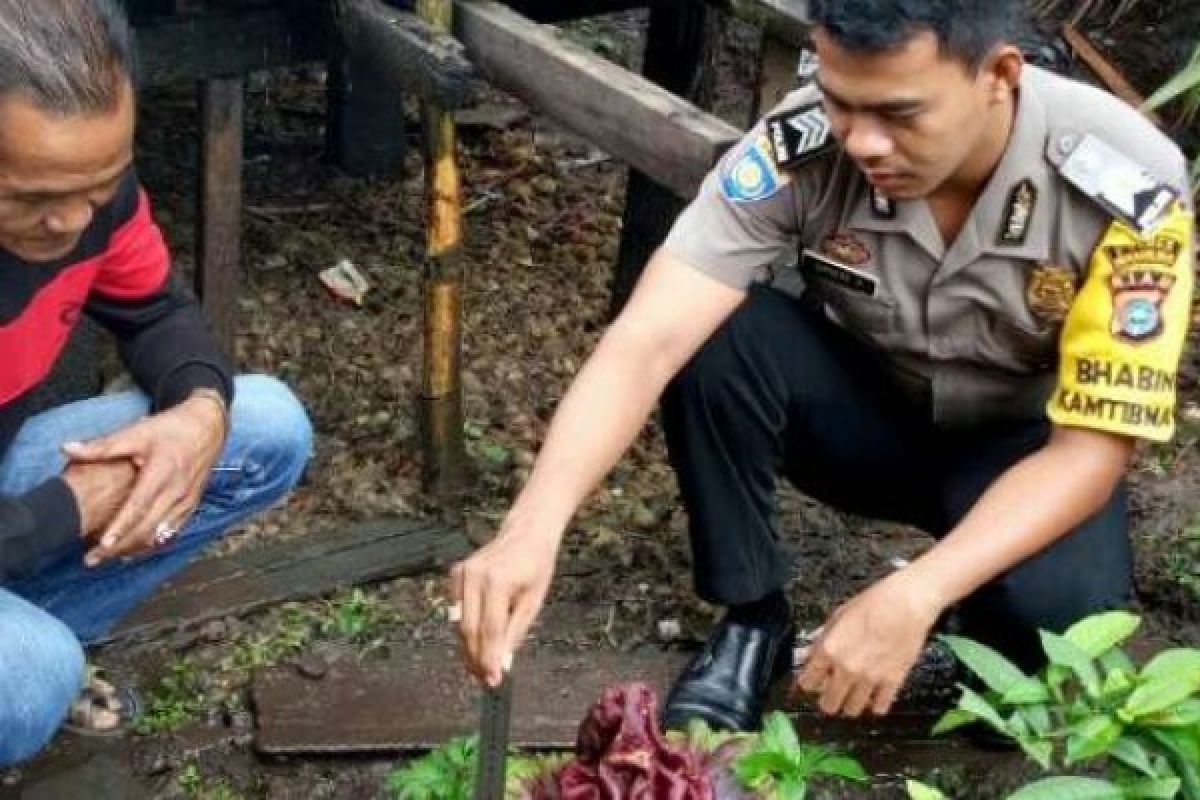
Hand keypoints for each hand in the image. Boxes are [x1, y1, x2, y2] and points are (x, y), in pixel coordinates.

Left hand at [65, 393, 226, 565]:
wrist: (208, 426)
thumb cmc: (173, 428)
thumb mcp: (138, 432)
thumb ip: (103, 446)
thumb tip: (67, 449)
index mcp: (162, 473)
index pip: (139, 506)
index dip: (121, 527)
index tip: (102, 544)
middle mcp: (177, 491)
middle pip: (147, 528)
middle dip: (119, 548)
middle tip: (92, 559)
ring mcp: (187, 501)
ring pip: (160, 535)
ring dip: (134, 549)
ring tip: (108, 558)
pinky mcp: (192, 505)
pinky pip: (172, 532)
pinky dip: (152, 544)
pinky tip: (135, 550)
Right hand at [449, 518, 560, 686]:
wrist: (526, 533)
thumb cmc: (536, 565)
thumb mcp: (533, 601)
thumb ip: (515, 632)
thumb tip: (502, 663)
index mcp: (496, 582)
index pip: (489, 630)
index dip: (489, 659)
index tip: (493, 681)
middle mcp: (473, 577)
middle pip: (469, 630)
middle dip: (476, 658)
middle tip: (485, 680)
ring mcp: (461, 574)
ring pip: (460, 623)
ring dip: (468, 648)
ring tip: (480, 668)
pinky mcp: (455, 574)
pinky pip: (456, 611)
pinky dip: (465, 629)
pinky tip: (475, 644)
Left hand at [794, 571, 944, 717]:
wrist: (907, 603)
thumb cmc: (874, 603)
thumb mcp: (837, 616)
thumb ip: (821, 640)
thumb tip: (809, 655)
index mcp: (830, 649)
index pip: (808, 682)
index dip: (809, 683)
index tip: (812, 682)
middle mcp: (847, 668)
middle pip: (828, 703)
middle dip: (827, 699)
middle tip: (831, 692)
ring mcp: (870, 678)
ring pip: (852, 710)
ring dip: (850, 704)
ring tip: (853, 694)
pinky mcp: (892, 682)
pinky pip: (880, 707)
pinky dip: (875, 705)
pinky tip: (874, 696)